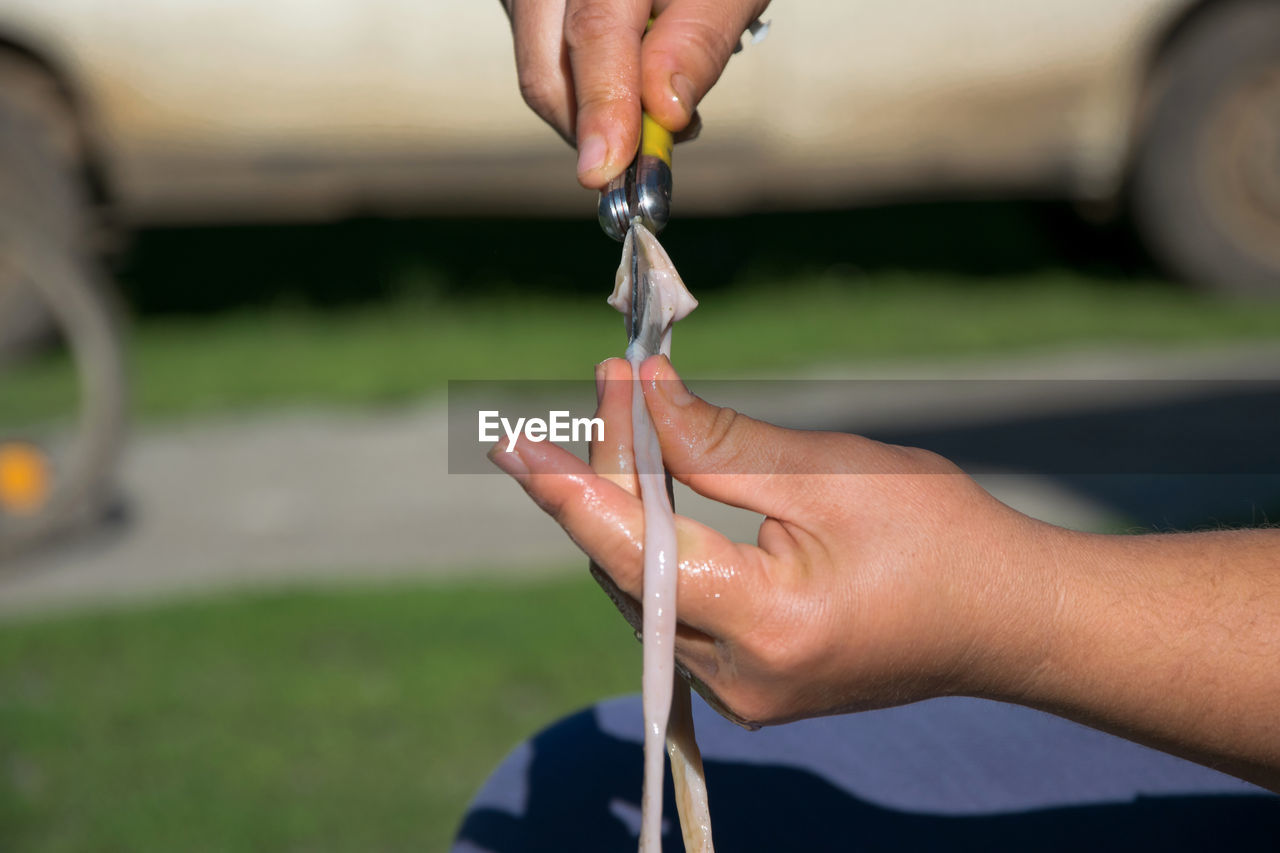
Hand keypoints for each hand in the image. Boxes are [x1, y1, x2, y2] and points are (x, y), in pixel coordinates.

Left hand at [488, 356, 1060, 725]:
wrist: (1009, 618)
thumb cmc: (942, 536)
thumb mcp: (828, 471)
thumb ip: (720, 443)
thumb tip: (643, 394)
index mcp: (764, 624)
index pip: (633, 550)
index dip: (567, 490)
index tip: (512, 441)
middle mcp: (739, 679)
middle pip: (630, 567)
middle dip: (610, 477)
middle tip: (617, 385)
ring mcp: (742, 695)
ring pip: (645, 591)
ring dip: (632, 510)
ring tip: (636, 423)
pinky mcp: (750, 688)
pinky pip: (676, 612)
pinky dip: (663, 549)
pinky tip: (663, 492)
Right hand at [501, 0, 770, 188]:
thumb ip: (698, 40)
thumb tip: (665, 113)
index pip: (594, 32)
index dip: (602, 106)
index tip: (607, 169)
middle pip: (546, 73)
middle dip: (596, 131)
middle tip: (656, 152)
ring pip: (542, 77)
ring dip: (596, 115)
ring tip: (659, 104)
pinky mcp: (526, 9)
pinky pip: (544, 64)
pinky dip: (587, 92)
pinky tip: (632, 80)